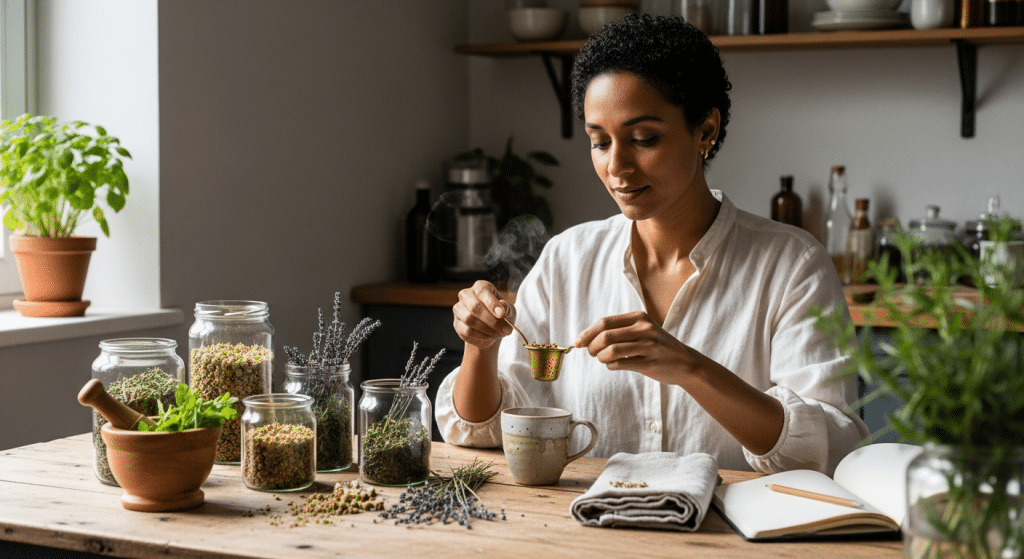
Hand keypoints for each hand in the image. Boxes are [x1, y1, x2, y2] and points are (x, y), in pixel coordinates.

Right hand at [453, 280, 514, 349]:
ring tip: (499, 334)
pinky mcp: (457, 324)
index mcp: (480, 287)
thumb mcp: (508, 311)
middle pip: (474, 306)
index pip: (482, 291)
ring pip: (469, 319)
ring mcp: (459, 309)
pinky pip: (467, 331)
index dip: (492, 303)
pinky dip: (481, 336)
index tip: (502, 315)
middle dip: (491, 320)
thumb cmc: (500, 316)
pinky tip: (489, 336)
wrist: (491, 330)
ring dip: (487, 329)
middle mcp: (466, 295)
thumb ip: (507, 308)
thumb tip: (503, 305)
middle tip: (504, 329)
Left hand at [575, 311, 701, 384]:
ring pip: (611, 350)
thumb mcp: (642, 330)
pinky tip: (613, 364)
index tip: (577, 343)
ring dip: (601, 357)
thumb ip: (619, 330)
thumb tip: (586, 338)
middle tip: (592, 353)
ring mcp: (648, 346)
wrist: (686, 363)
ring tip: (603, 359)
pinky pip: (620, 364)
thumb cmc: (658, 346)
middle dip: (592, 346)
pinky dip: (611, 365)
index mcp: (639, 317)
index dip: (587, 333)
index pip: (605, 322)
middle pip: (605, 336)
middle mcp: (644, 329)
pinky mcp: (649, 363)